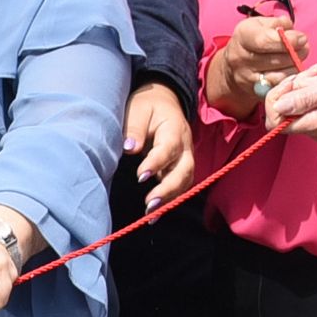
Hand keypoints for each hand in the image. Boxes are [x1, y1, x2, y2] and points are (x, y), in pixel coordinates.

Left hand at [123, 82, 194, 209]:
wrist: (164, 102)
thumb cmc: (147, 106)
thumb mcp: (138, 109)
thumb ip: (134, 128)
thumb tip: (130, 148)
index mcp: (174, 130)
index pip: (169, 148)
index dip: (156, 163)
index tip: (141, 176)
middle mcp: (185, 146)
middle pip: (184, 170)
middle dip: (168, 189)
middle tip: (150, 203)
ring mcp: (186, 158)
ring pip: (185, 181)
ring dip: (171, 199)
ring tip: (152, 215)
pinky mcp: (181, 167)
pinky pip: (181, 185)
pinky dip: (171, 200)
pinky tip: (156, 213)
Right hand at [208, 16, 309, 117]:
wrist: (234, 65)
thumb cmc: (254, 40)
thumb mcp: (263, 25)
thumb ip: (281, 24)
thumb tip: (295, 35)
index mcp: (242, 36)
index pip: (265, 41)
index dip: (289, 40)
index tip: (302, 38)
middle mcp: (240, 58)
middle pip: (277, 58)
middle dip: (297, 53)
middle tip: (303, 47)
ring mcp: (246, 77)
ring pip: (282, 75)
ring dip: (296, 66)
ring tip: (297, 58)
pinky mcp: (255, 91)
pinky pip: (280, 87)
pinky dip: (292, 79)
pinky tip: (293, 70)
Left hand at [268, 62, 316, 142]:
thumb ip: (306, 98)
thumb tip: (278, 107)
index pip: (276, 122)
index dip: (276, 99)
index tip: (292, 82)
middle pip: (284, 112)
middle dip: (292, 88)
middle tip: (311, 75)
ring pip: (297, 105)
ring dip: (305, 86)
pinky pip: (309, 105)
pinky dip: (313, 89)